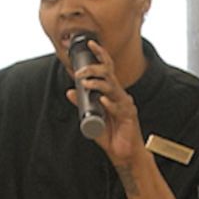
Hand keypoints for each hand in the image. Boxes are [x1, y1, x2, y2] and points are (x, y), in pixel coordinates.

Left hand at [66, 39, 143, 166]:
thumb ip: (82, 104)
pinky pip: (118, 107)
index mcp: (112, 92)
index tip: (90, 44)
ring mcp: (125, 105)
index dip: (100, 55)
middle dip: (95, 68)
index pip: (107, 69)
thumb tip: (70, 91)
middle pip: (109, 74)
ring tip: (86, 83)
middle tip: (80, 72)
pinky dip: (109, 103)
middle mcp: (120, 95)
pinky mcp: (129, 116)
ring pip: (112, 88)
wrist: (124, 153)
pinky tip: (102, 100)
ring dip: (98, 84)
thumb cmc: (111, 135)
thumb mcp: (92, 117)